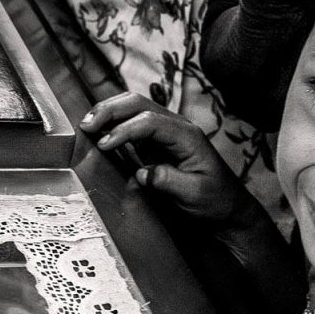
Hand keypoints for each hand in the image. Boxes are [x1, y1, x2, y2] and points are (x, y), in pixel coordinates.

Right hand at [77, 93, 248, 222]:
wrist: (227, 209)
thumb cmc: (215, 201)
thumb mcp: (195, 194)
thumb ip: (168, 181)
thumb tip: (141, 173)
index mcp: (188, 136)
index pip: (150, 122)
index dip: (124, 131)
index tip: (104, 145)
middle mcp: (177, 127)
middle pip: (139, 104)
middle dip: (110, 110)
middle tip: (87, 126)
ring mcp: (166, 133)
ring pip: (134, 109)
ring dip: (109, 112)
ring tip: (88, 125)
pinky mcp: (157, 144)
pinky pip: (133, 125)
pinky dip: (114, 124)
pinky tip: (99, 133)